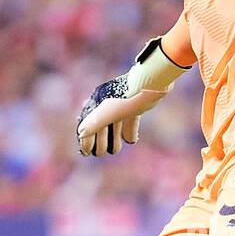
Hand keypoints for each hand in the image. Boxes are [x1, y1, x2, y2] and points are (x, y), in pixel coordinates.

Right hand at [77, 37, 188, 156]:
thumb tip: (80, 133)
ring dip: (113, 139)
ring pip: (114, 125)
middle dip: (100, 141)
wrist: (154, 82)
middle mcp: (107, 101)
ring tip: (115, 150)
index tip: (86, 153)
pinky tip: (131, 140)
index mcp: (98, 100)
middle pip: (100, 126)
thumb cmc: (130, 97)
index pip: (88, 123)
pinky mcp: (135, 105)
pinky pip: (129, 121)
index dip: (86, 138)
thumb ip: (95, 123)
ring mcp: (122, 103)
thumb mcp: (110, 112)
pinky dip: (128, 131)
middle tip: (100, 153)